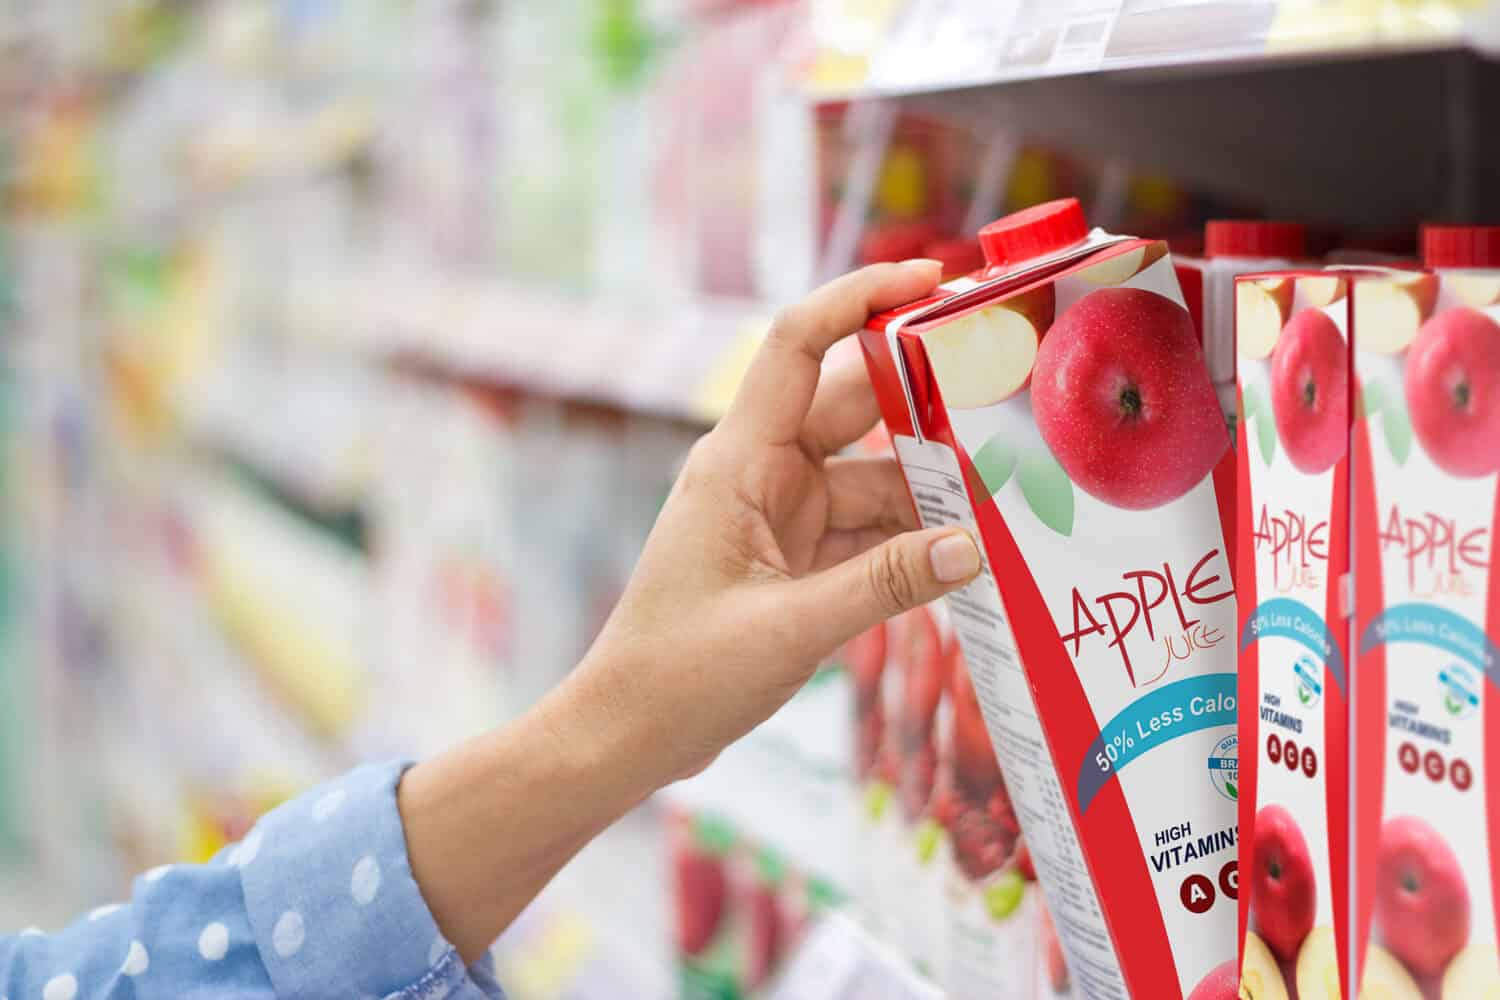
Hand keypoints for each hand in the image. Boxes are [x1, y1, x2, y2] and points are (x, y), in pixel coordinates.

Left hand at [399, 261, 981, 960]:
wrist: (626, 733)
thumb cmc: (679, 675)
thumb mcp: (789, 630)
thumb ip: (886, 586)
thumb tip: (974, 546)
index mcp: (740, 462)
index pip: (799, 346)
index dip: (859, 298)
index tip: (929, 281)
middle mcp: (761, 474)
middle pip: (855, 410)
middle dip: (927, 404)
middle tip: (1009, 398)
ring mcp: (780, 516)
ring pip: (872, 479)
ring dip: (930, 493)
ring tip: (1007, 504)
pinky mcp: (794, 559)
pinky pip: (867, 531)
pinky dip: (911, 542)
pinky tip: (964, 558)